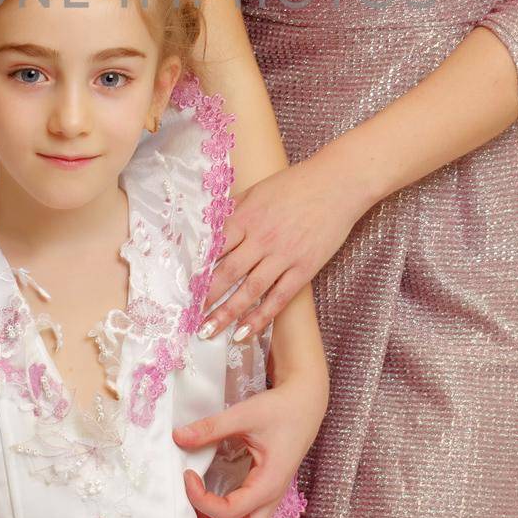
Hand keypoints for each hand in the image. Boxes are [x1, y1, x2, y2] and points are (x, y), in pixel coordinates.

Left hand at [174, 372, 325, 517]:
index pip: (229, 513)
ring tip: (203, 509)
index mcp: (268, 484)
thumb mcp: (245, 414)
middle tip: (195, 507)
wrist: (305, 407)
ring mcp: (270, 502)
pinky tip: (212, 502)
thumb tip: (178, 437)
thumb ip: (212, 427)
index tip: (187, 474)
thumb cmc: (280, 410)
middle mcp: (270, 501)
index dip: (200, 500)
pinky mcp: (265, 497)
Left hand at [200, 155, 358, 339]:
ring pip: (249, 290)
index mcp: (246, 217)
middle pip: (227, 272)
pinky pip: (278, 298)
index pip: (214, 247)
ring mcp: (283, 255)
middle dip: (205, 296)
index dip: (196, 268)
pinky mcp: (304, 268)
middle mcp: (261, 238)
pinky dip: (261, 317)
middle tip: (187, 316)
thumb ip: (233, 209)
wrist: (337, 185)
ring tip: (207, 331)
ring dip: (226, 313)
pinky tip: (245, 332)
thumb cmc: (296, 185)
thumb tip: (208, 225)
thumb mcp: (258, 190)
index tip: (180, 285)